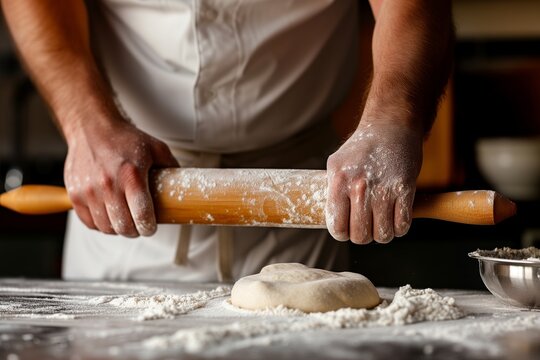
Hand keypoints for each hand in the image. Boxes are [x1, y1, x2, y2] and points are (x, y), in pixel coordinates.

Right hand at [64, 117, 177, 236]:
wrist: (92, 128)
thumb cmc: (125, 139)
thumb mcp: (156, 148)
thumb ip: (171, 167)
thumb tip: (185, 185)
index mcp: (132, 175)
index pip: (142, 216)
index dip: (149, 227)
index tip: (151, 227)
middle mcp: (108, 185)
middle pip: (124, 227)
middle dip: (135, 231)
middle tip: (139, 225)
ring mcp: (89, 191)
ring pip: (107, 227)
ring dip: (118, 228)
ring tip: (125, 219)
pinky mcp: (75, 194)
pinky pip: (89, 222)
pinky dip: (101, 224)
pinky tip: (109, 215)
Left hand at [326, 119, 422, 243]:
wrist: (391, 126)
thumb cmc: (362, 148)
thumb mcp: (337, 164)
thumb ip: (332, 192)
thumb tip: (331, 219)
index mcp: (339, 181)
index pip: (337, 227)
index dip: (342, 233)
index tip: (346, 229)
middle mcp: (360, 187)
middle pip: (360, 236)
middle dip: (362, 235)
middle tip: (365, 224)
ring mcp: (384, 189)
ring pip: (382, 235)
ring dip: (382, 233)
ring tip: (380, 220)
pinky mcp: (406, 189)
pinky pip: (402, 226)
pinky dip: (399, 227)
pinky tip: (395, 216)